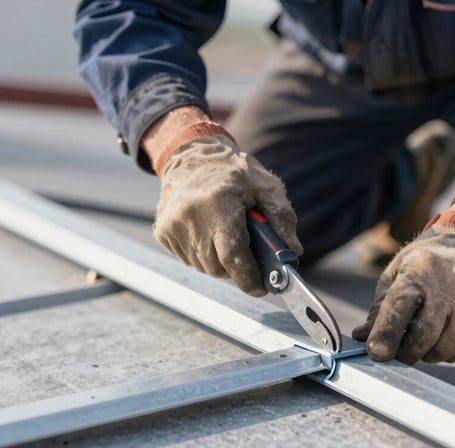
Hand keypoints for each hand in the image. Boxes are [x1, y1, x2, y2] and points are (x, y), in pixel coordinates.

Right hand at [153, 134, 301, 295]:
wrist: (191, 154)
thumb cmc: (233, 171)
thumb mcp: (265, 185)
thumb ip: (282, 217)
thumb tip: (292, 251)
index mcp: (218, 202)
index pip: (232, 255)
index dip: (248, 277)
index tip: (261, 287)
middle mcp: (191, 215)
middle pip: (218, 266)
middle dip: (238, 270)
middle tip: (250, 259)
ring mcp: (172, 224)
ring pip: (203, 266)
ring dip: (220, 263)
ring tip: (227, 238)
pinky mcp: (162, 231)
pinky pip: (188, 259)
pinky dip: (203, 255)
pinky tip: (208, 234)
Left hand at [352, 223, 454, 363]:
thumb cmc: (424, 267)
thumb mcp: (396, 275)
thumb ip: (379, 309)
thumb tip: (361, 338)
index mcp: (420, 271)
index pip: (400, 306)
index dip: (387, 333)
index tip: (377, 353)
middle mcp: (451, 285)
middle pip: (426, 334)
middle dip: (407, 352)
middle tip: (399, 352)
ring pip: (446, 348)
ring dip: (428, 354)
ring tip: (423, 340)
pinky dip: (448, 353)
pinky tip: (443, 337)